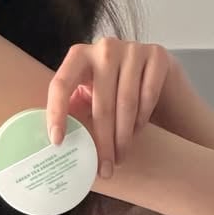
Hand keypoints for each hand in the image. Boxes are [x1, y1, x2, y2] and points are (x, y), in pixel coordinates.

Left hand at [46, 38, 173, 178]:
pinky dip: (142, 118)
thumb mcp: (89, 95)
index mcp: (78, 55)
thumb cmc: (113, 89)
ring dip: (123, 137)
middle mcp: (104, 47)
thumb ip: (74, 110)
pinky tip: (137, 133)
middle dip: (102, 141)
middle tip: (104, 167)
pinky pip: (148, 95)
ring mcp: (132, 49)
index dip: (57, 113)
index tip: (57, 142)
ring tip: (119, 158)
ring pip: (126, 102)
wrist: (153, 73)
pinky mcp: (158, 55)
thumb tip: (56, 145)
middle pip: (100, 102)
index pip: (60, 84)